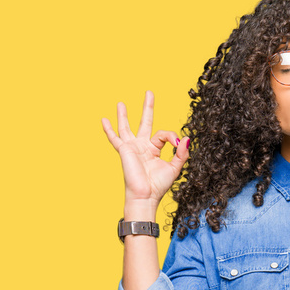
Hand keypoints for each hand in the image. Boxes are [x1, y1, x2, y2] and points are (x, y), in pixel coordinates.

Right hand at [101, 90, 189, 212]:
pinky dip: (108, 130)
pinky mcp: (124, 150)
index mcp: (154, 150)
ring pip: (127, 127)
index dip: (172, 136)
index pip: (163, 134)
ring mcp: (132, 147)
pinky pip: (115, 138)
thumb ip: (181, 153)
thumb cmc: (158, 186)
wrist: (145, 196)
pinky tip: (103, 120)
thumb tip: (186, 139)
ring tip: (121, 103)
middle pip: (145, 122)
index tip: (177, 143)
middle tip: (149, 92)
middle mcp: (142, 146)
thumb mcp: (175, 167)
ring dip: (124, 115)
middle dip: (147, 107)